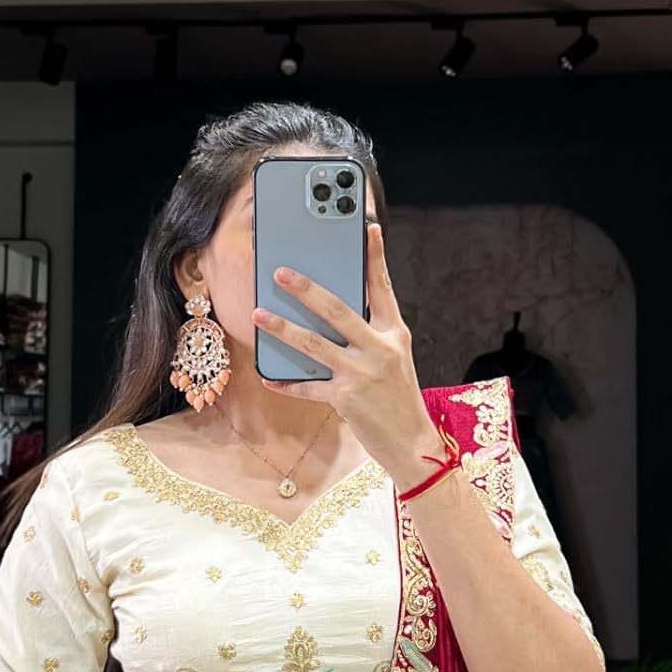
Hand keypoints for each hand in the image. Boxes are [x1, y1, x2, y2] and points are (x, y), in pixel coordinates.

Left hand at [250, 222, 442, 486]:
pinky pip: (309, 387)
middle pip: (338, 310)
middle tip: (281, 273)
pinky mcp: (346, 399)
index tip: (367, 228)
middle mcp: (380, 349)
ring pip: (315, 344)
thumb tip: (332, 315)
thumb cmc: (398, 398)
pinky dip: (288, 383)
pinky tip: (270, 378)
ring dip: (283, 328)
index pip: (383, 288)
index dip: (375, 258)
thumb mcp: (394, 360)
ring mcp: (362, 373)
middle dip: (307, 289)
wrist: (412, 443)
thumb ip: (370, 335)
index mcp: (395, 334)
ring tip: (259, 314)